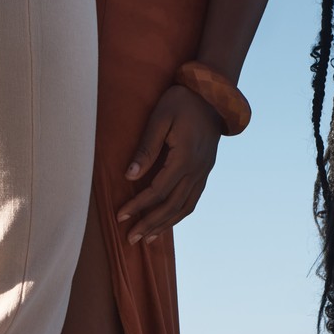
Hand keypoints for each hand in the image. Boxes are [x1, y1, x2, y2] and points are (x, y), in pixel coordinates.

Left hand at [119, 85, 221, 242]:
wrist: (212, 94)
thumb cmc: (181, 101)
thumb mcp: (160, 118)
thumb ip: (146, 148)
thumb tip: (130, 175)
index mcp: (185, 158)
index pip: (158, 190)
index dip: (138, 205)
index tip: (120, 216)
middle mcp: (197, 170)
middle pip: (172, 205)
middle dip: (150, 224)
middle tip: (131, 239)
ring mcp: (204, 172)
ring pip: (185, 207)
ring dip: (165, 224)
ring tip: (147, 239)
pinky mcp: (206, 170)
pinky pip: (193, 199)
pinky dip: (179, 214)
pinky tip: (168, 221)